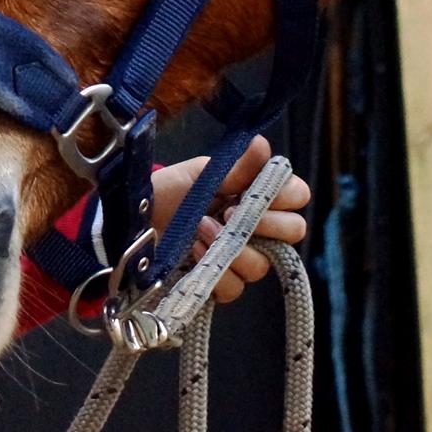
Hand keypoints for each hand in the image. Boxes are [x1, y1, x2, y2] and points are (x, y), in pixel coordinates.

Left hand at [150, 136, 309, 302]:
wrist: (133, 222)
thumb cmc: (169, 192)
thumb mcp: (201, 175)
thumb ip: (236, 169)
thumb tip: (262, 144)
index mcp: (256, 193)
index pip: (298, 195)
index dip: (286, 196)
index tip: (258, 193)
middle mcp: (256, 227)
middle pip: (293, 232)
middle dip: (268, 224)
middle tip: (235, 213)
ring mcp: (241, 257)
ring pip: (263, 264)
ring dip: (234, 248)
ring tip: (203, 228)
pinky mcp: (220, 284)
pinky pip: (235, 287)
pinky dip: (217, 272)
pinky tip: (195, 252)